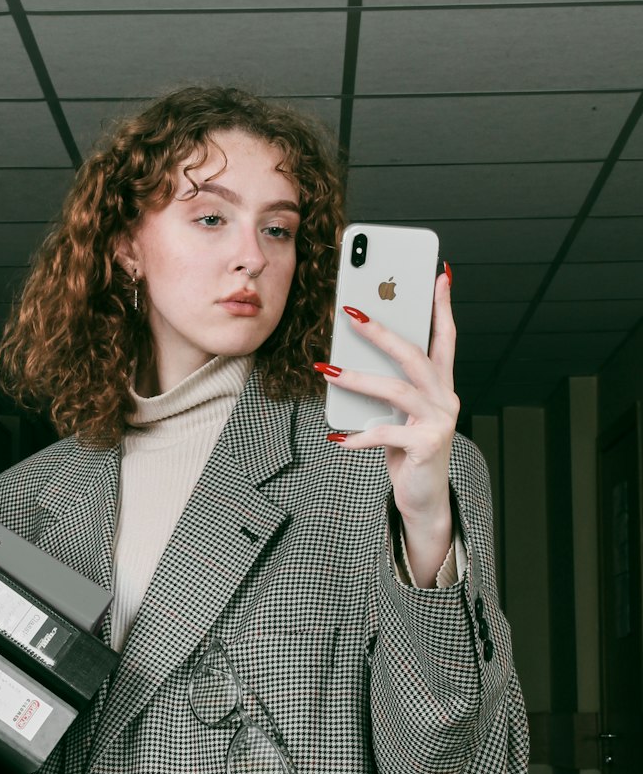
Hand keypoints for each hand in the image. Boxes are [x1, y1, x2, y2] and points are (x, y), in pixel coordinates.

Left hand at [315, 269, 458, 585]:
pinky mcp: (426, 446)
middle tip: (351, 312)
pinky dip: (358, 436)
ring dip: (358, 378)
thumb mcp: (398, 415)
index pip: (445, 337)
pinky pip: (385, 435)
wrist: (425, 500)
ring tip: (326, 370)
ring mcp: (439, 422)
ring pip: (397, 390)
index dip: (442, 306)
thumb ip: (387, 390)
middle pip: (414, 355)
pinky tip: (336, 439)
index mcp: (442, 385)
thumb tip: (348, 364)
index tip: (440, 273)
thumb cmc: (407, 451)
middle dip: (382, 331)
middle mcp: (447, 398)